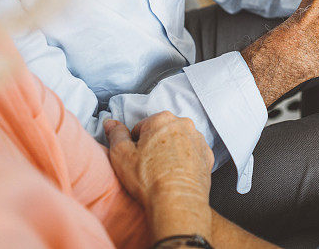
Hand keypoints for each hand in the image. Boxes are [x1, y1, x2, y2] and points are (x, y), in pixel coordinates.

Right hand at [104, 113, 213, 240]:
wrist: (177, 201)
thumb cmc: (148, 179)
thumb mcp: (121, 154)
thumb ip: (116, 134)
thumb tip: (111, 123)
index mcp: (162, 119)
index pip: (141, 127)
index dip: (134, 144)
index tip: (135, 158)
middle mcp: (184, 124)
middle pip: (161, 132)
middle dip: (154, 145)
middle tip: (147, 165)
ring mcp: (198, 139)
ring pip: (178, 141)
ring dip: (170, 151)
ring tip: (162, 172)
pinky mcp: (207, 154)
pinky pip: (191, 153)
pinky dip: (184, 161)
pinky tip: (175, 174)